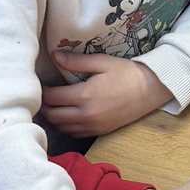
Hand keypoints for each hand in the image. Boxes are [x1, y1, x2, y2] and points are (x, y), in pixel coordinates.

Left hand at [41, 52, 172, 136]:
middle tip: (40, 95)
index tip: (39, 83)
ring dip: (53, 118)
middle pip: (53, 116)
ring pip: (62, 127)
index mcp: (84, 96)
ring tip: (50, 106)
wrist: (150, 91)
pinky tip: (65, 116)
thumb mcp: (102, 62)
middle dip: (43, 106)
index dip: (41, 91)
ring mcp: (93, 126)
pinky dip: (65, 126)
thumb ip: (76, 61)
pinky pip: (75, 133)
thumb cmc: (127, 73)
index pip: (51, 97)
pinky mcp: (99, 131)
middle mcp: (86, 115)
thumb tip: (54, 56)